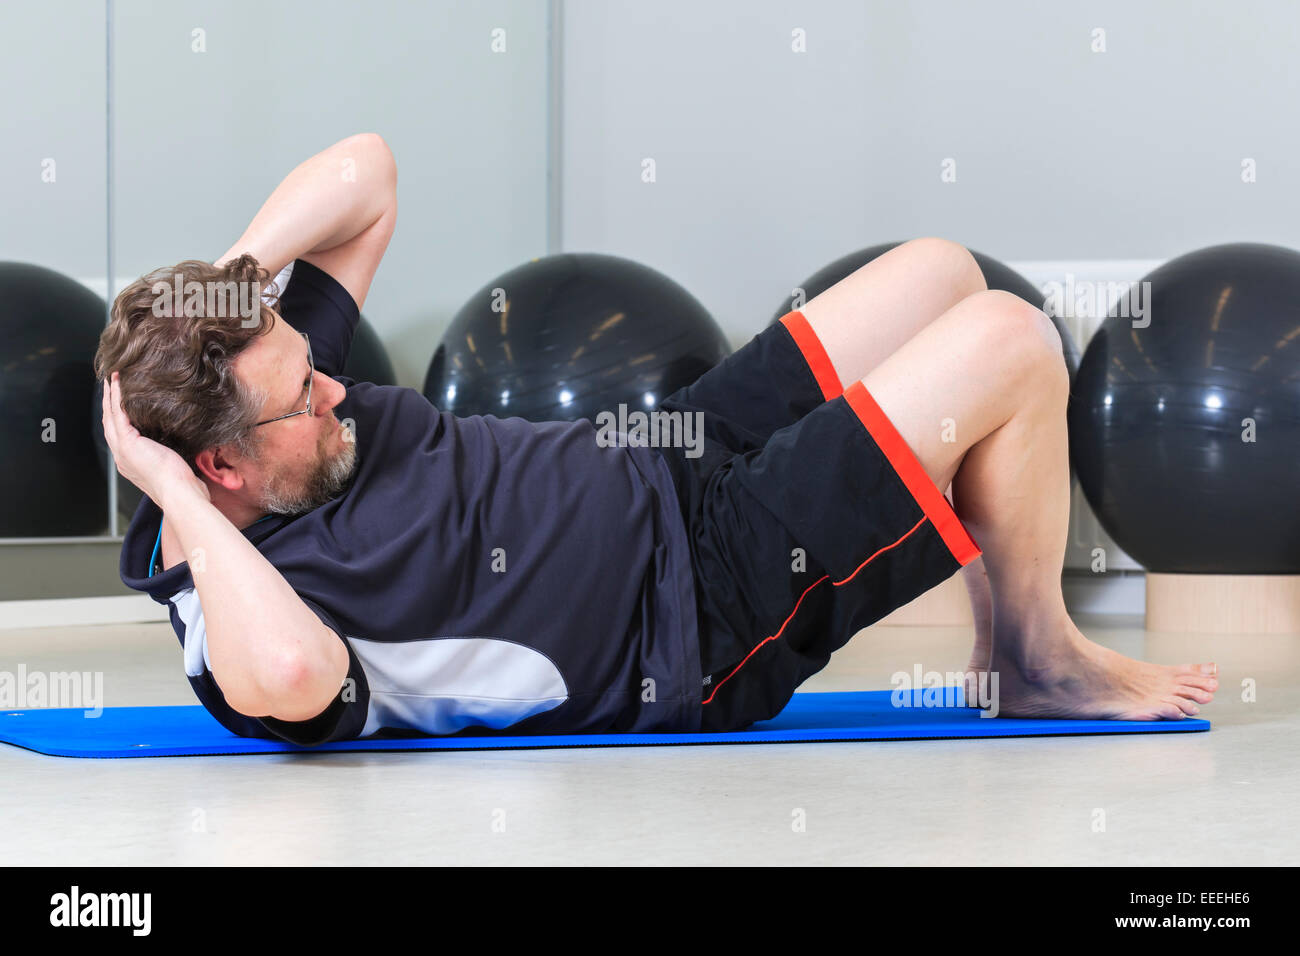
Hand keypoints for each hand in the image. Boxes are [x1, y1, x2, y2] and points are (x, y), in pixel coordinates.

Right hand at [101, 372, 210, 507]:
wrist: (179, 493)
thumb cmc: (182, 486)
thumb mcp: (172, 465)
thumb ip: (168, 452)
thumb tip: (179, 440)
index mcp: (129, 462)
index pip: (119, 433)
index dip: (116, 415)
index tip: (119, 400)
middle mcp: (121, 456)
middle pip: (109, 422)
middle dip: (108, 402)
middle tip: (111, 382)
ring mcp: (121, 449)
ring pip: (110, 415)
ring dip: (110, 394)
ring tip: (113, 377)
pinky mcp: (127, 443)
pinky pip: (118, 413)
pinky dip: (118, 396)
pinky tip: (119, 382)